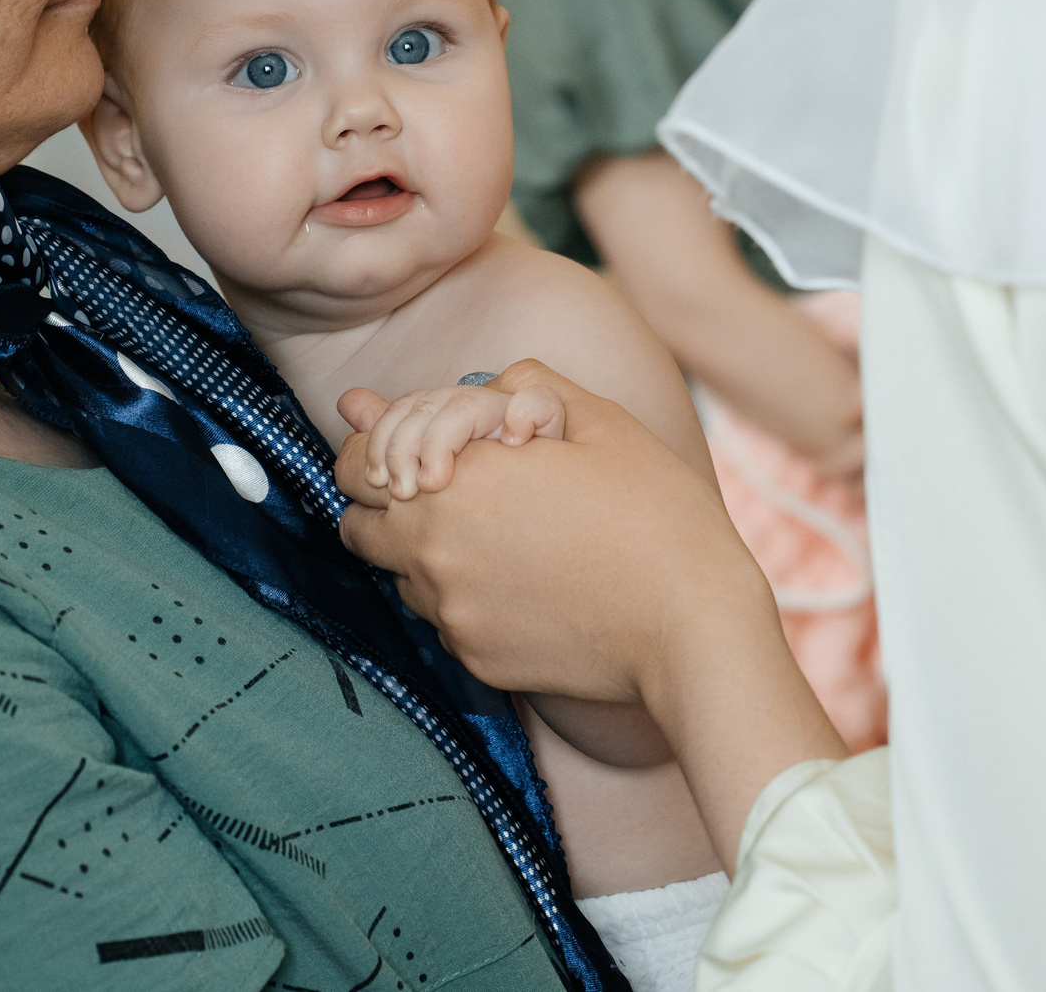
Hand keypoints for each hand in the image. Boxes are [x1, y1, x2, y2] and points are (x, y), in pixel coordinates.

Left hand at [335, 360, 763, 701]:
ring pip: (400, 579)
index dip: (371, 451)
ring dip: (426, 557)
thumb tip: (476, 384)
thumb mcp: (600, 425)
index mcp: (455, 480)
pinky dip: (469, 604)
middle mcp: (434, 551)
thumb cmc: (654, 516)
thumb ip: (526, 389)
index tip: (402, 453)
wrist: (692, 629)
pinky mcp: (476, 661)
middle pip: (356, 527)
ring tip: (499, 543)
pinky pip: (447, 624)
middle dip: (384, 506)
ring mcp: (451, 614)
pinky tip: (527, 589)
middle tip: (435, 494)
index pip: (352, 464)